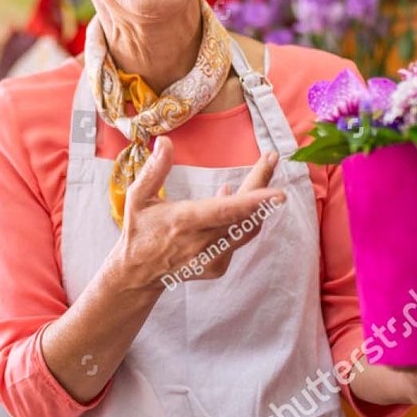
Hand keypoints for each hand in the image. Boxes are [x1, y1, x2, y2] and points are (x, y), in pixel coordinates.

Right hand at [108, 136, 286, 292]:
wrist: (137, 275)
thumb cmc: (139, 231)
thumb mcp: (138, 197)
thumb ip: (154, 170)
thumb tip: (165, 141)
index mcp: (185, 222)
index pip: (226, 212)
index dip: (254, 202)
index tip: (279, 193)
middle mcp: (203, 242)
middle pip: (245, 215)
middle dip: (262, 186)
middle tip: (270, 161)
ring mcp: (213, 257)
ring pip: (248, 228)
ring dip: (257, 203)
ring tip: (259, 176)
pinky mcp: (218, 266)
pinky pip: (239, 238)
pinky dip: (242, 219)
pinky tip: (232, 202)